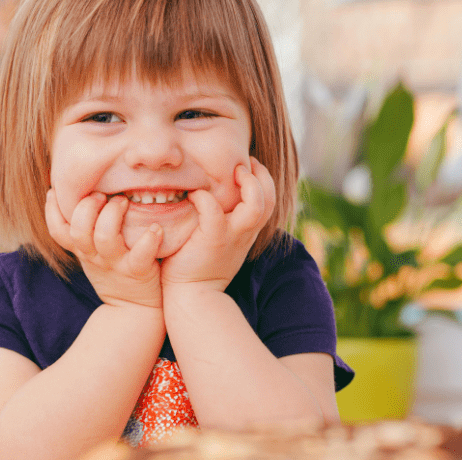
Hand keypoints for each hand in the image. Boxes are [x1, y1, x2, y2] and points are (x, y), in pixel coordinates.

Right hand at [45, 189, 163, 308]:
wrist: (134, 310)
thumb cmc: (114, 272)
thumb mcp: (92, 254)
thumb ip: (85, 230)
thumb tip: (79, 195)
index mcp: (82, 250)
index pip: (57, 230)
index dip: (51, 210)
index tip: (56, 190)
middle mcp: (94, 256)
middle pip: (78, 230)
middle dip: (87, 207)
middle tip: (102, 194)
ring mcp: (115, 264)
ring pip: (105, 238)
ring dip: (113, 215)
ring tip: (124, 201)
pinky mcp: (137, 272)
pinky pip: (140, 255)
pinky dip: (148, 240)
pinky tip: (155, 228)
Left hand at [160, 157, 276, 294]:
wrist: (191, 297)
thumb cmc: (196, 267)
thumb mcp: (216, 242)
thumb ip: (220, 221)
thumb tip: (208, 195)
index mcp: (246, 232)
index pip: (268, 200)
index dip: (263, 180)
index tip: (248, 166)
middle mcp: (244, 233)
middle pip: (270, 199)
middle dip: (261, 176)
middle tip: (244, 163)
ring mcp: (231, 237)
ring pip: (256, 205)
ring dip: (248, 184)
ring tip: (233, 172)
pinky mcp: (212, 240)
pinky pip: (213, 211)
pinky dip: (205, 198)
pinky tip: (194, 194)